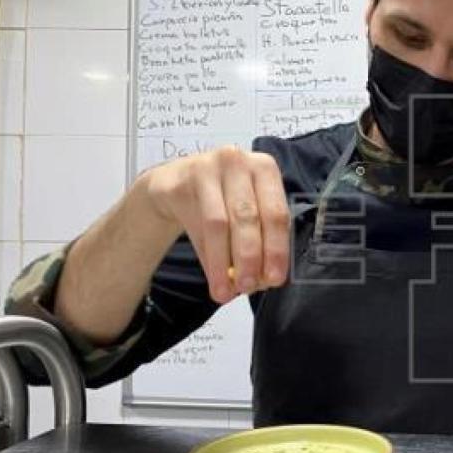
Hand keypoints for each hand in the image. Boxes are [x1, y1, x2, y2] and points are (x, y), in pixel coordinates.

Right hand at [142, 146, 290, 303]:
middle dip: (250, 257)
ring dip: (223, 262)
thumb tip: (263, 280)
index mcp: (265, 169)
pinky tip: (212, 276)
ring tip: (226, 290)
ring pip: (219, 223)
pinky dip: (206, 255)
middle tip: (248, 287)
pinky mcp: (182, 179)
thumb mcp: (245, 211)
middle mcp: (238, 162)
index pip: (276, 213)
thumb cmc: (222, 199)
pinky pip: (195, 224)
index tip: (274, 279)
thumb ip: (259, 239)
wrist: (176, 184)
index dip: (276, 249)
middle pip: (248, 217)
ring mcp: (208, 167)